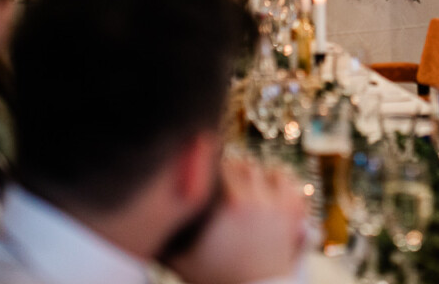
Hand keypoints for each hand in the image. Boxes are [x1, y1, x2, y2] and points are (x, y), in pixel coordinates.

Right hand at [166, 156, 305, 283]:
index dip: (211, 168)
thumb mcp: (183, 259)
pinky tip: (270, 188)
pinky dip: (282, 183)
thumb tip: (143, 224)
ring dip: (257, 174)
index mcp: (229, 205)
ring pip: (269, 171)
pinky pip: (292, 184)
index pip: (220, 167)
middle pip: (244, 166)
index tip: (205, 173)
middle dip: (232, 170)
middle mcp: (256, 200)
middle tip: (224, 179)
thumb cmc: (219, 279)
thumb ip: (162, 239)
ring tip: (247, 182)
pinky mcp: (295, 214)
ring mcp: (279, 206)